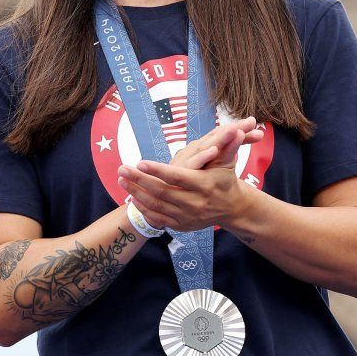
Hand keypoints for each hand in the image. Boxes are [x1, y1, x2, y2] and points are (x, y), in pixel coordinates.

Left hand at [119, 117, 260, 230]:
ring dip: (136, 193)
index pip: (178, 177)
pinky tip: (132, 198)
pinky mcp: (182, 225)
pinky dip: (143, 209)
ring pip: (157, 206)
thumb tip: (235, 130)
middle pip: (162, 192)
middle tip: (121, 169)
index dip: (158, 170)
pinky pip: (158, 219)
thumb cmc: (224, 180)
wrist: (231, 208)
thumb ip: (227, 147)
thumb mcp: (227, 163)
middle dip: (139, 180)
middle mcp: (195, 203)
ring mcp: (188, 216)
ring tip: (121, 181)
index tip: (140, 162)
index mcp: (204, 185)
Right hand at [168, 117, 262, 169]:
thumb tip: (258, 134)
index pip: (223, 134)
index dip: (238, 128)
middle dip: (234, 129)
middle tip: (250, 122)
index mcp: (204, 147)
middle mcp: (195, 149)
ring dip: (220, 138)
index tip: (254, 123)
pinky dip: (203, 157)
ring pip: (206, 147)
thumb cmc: (193, 178)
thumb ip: (232, 151)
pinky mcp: (181, 171)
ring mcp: (188, 158)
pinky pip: (194, 163)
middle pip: (216, 136)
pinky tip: (214, 151)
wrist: (170, 196)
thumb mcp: (216, 165)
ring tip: (234, 130)